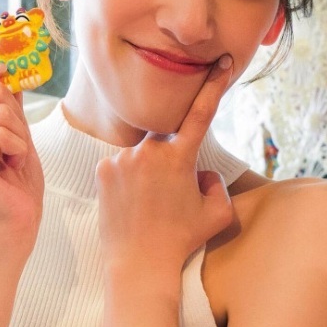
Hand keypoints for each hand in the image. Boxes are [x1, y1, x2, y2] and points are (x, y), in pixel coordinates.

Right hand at [0, 62, 43, 251]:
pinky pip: (0, 134)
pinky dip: (18, 148)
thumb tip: (8, 69)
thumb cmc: (17, 180)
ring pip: (0, 113)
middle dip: (17, 117)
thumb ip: (9, 103)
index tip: (1, 72)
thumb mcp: (17, 132)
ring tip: (13, 158)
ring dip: (20, 136)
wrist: (17, 221)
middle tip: (15, 145)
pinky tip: (12, 165)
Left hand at [97, 56, 235, 275]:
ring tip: (149, 207)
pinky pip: (122, 165)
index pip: (202, 112)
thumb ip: (217, 184)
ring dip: (149, 172)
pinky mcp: (102, 170)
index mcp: (180, 157)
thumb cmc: (182, 240)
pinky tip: (132, 205)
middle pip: (167, 140)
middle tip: (171, 196)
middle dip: (173, 159)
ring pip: (143, 154)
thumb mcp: (218, 214)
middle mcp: (149, 150)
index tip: (223, 62)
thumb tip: (201, 172)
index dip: (214, 86)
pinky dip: (129, 179)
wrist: (139, 264)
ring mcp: (122, 159)